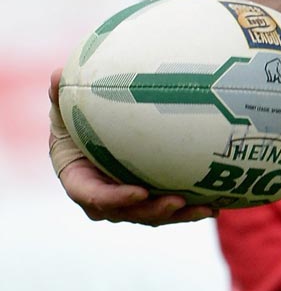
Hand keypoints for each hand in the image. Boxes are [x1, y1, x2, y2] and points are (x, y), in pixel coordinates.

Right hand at [48, 71, 210, 224]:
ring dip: (179, 215)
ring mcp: (125, 202)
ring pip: (152, 215)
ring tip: (206, 208)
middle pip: (127, 212)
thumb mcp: (64, 107)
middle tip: (177, 201)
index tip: (139, 192)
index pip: (93, 196)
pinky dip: (190, 208)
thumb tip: (54, 75)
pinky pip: (168, 208)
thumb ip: (60, 96)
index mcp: (78, 180)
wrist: (90, 134)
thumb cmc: (74, 119)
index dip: (115, 198)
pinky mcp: (146, 200)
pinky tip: (217, 203)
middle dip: (153, 211)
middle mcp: (101, 198)